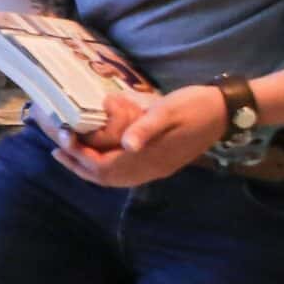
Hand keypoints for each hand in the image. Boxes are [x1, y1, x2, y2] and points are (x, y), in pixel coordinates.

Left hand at [49, 85, 225, 187]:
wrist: (227, 111)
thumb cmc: (195, 105)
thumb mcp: (168, 110)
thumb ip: (147, 127)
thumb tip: (128, 144)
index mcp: (150, 158)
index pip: (104, 166)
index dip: (79, 155)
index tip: (62, 139)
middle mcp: (150, 170)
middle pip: (105, 177)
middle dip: (77, 164)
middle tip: (56, 148)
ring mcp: (156, 169)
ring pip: (114, 178)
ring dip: (89, 167)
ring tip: (68, 153)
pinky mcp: (160, 164)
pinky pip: (125, 174)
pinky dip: (105, 166)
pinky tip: (99, 154)